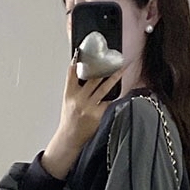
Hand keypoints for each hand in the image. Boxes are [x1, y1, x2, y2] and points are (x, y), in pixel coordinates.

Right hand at [41, 59, 123, 179]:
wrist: (69, 138)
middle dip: (101, 67)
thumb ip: (75, 89)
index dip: (77, 62)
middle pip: (91, 78)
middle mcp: (78, 99)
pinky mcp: (97, 115)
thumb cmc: (69, 120)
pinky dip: (115, 96)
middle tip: (110, 57)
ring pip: (103, 88)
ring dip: (114, 77)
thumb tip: (86, 75)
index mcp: (69, 94)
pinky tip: (122, 89)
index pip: (72, 74)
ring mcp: (88, 107)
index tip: (82, 52)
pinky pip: (109, 102)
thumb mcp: (67, 102)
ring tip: (122, 69)